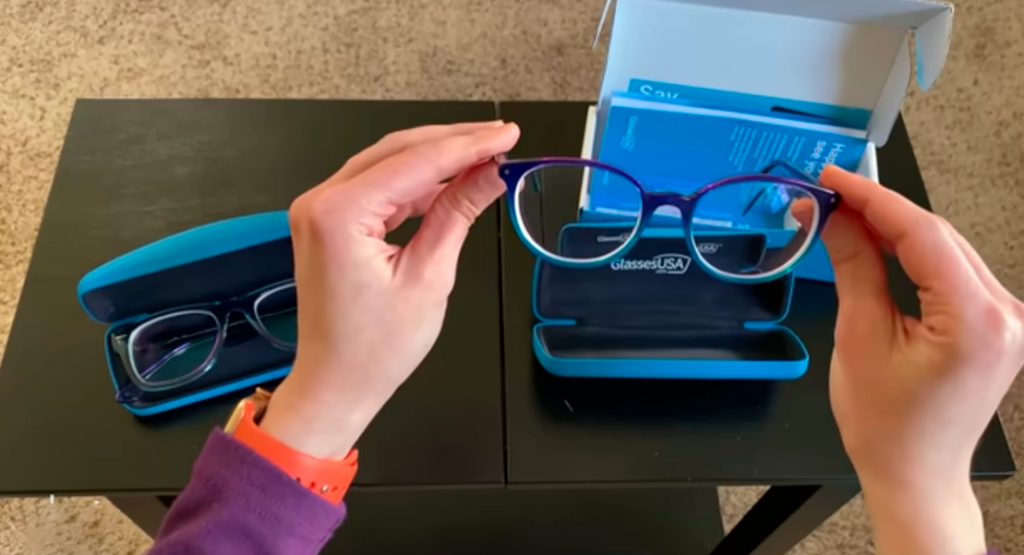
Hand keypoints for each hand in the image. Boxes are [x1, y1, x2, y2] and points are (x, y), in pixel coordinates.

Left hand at [259, 121, 520, 458]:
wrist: (336, 385)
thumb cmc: (373, 349)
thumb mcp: (429, 276)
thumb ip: (458, 214)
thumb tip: (491, 176)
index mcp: (339, 214)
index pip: (416, 161)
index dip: (469, 145)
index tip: (506, 135)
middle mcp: (321, 202)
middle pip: (399, 150)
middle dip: (454, 143)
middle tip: (501, 140)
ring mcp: (321, 210)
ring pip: (388, 164)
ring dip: (436, 160)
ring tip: (485, 160)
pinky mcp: (329, 222)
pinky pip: (377, 188)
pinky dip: (415, 184)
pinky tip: (450, 184)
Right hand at [820, 166, 1023, 554]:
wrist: (915, 474)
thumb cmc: (888, 426)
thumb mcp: (859, 338)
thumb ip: (854, 266)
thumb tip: (832, 216)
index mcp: (977, 319)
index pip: (921, 233)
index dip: (872, 198)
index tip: (833, 178)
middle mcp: (1005, 313)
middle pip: (935, 236)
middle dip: (877, 211)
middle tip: (825, 196)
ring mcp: (1007, 318)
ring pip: (943, 249)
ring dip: (893, 230)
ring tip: (841, 215)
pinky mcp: (995, 323)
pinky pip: (951, 271)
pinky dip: (912, 254)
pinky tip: (878, 242)